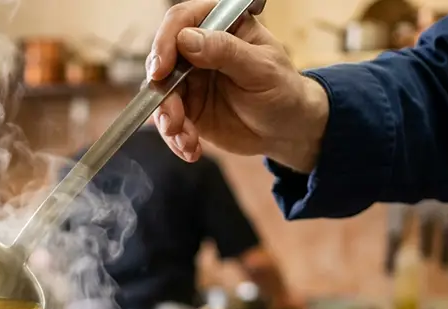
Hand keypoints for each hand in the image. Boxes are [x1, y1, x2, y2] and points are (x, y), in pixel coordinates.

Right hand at [147, 0, 329, 171]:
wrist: (286, 129)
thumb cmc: (282, 90)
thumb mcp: (260, 69)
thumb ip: (226, 51)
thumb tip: (187, 39)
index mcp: (221, 26)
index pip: (182, 21)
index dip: (166, 42)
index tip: (162, 69)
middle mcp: (200, 49)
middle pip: (162, 59)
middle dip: (162, 92)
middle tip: (173, 118)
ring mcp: (191, 80)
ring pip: (161, 93)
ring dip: (167, 119)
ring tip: (186, 139)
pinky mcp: (188, 108)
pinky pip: (169, 120)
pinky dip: (175, 137)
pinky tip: (191, 149)